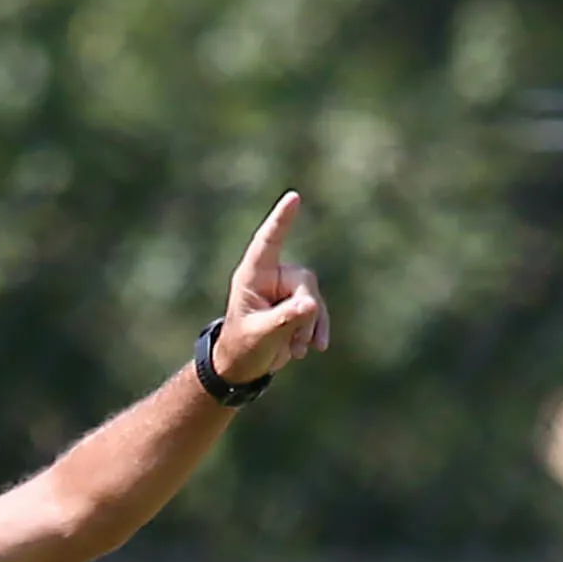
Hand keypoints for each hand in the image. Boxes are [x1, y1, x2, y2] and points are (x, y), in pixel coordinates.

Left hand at [211, 191, 329, 386]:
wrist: (245, 364)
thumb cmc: (244, 346)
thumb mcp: (262, 335)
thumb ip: (285, 320)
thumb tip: (310, 305)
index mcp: (252, 275)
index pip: (268, 242)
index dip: (281, 220)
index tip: (293, 197)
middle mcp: (271, 277)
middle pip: (303, 280)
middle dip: (305, 311)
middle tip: (296, 343)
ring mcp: (287, 289)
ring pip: (314, 296)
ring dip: (310, 326)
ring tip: (296, 351)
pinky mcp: (299, 304)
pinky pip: (318, 310)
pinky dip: (318, 329)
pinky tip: (317, 348)